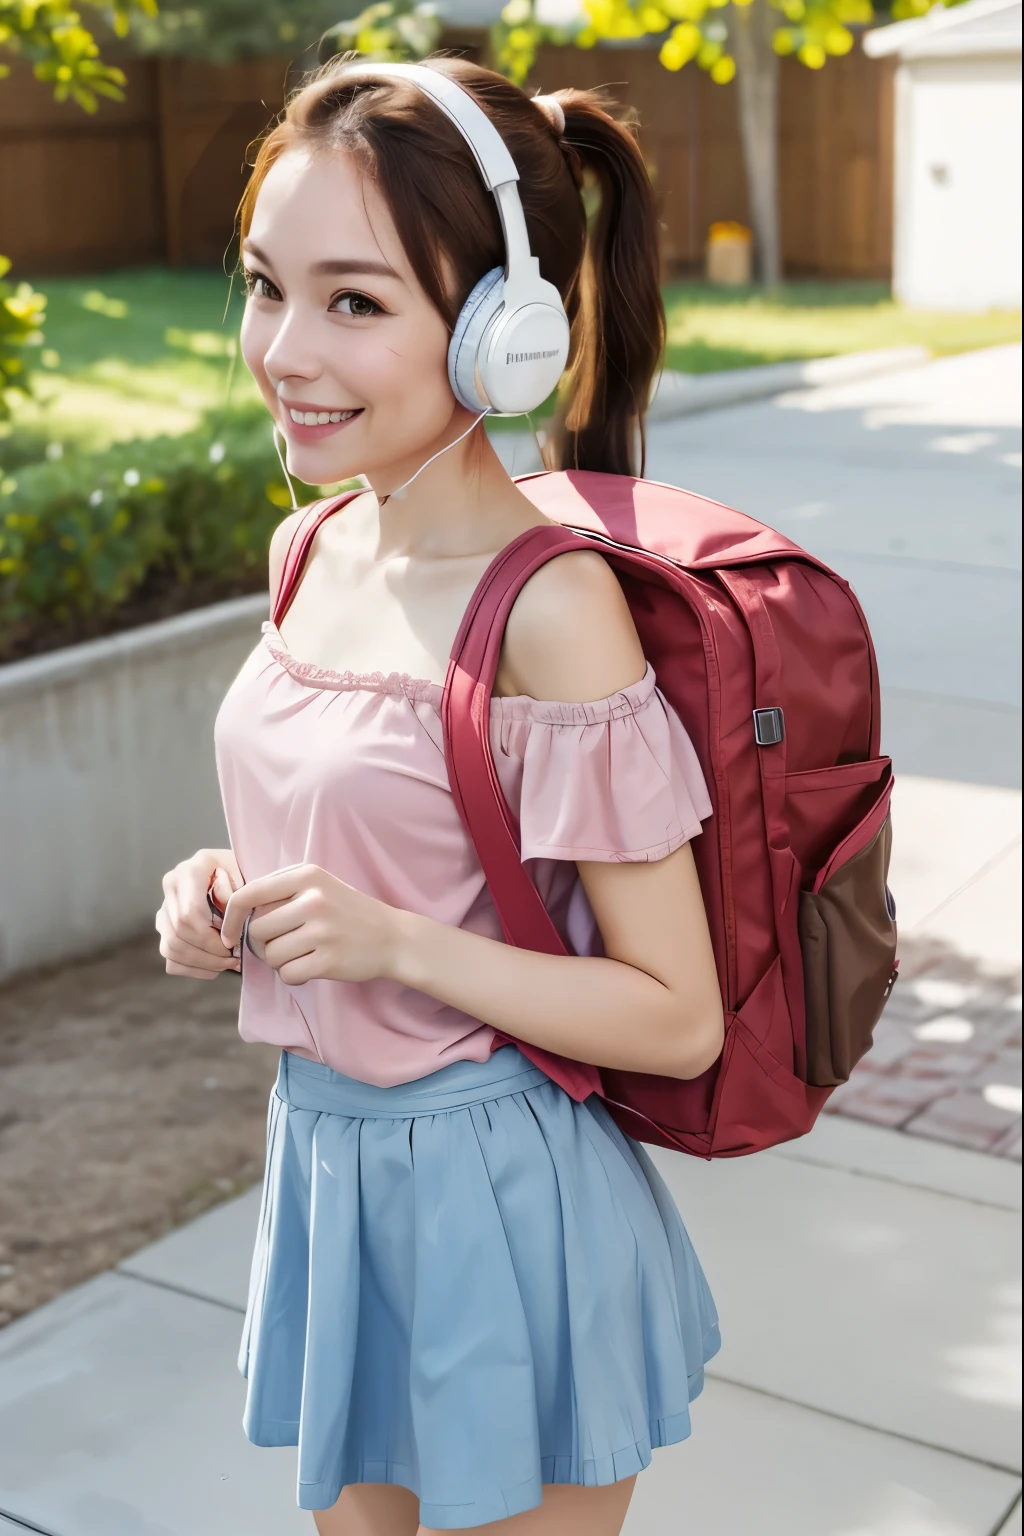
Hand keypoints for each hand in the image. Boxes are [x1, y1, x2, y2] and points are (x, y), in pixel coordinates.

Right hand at [156, 848, 243, 979]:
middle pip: (179, 933)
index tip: (233, 946)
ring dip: (200, 963)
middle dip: (208, 954)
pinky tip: (213, 967)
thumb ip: (236, 893)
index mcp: (190, 871)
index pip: (189, 914)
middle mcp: (171, 887)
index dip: (210, 938)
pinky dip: (191, 968)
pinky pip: (170, 957)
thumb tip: (223, 921)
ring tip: (226, 964)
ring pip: (170, 948)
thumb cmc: (241, 873)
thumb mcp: (245, 875)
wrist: (231, 870)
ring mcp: (165, 907)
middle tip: (233, 960)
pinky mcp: (165, 926)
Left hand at [218, 863, 397, 985]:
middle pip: (257, 930)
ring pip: (270, 955)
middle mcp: (314, 900)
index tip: (227, 934)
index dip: (230, 917)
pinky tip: (311, 966)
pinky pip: (288, 974)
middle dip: (264, 942)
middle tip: (286, 942)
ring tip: (303, 953)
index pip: (249, 894)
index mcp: (307, 876)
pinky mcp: (328, 960)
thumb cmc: (347, 911)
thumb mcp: (319, 885)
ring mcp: (322, 931)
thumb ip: (281, 891)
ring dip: (280, 960)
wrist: (392, 937)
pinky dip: (294, 975)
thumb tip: (236, 913)